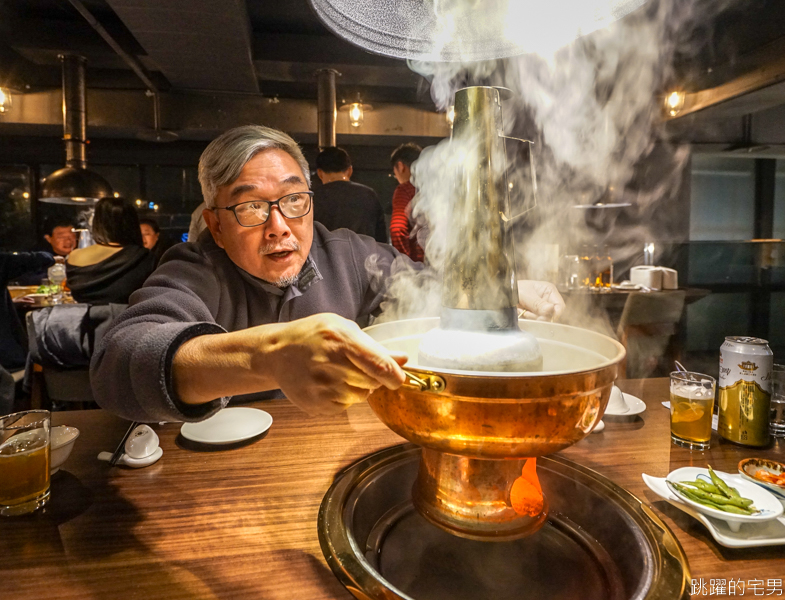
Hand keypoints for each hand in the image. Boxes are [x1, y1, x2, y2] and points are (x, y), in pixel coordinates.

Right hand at [264, 313, 407, 414]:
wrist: (277, 353)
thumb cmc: (313, 336)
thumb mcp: (343, 329)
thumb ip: (374, 346)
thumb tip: (403, 359)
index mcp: (340, 340)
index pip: (379, 365)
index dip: (394, 375)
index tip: (398, 378)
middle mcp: (330, 364)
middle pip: (373, 383)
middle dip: (373, 377)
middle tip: (356, 366)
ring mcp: (321, 387)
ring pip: (361, 396)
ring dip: (358, 387)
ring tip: (338, 372)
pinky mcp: (316, 404)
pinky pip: (345, 406)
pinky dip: (343, 397)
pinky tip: (327, 383)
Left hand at [517, 280, 564, 321]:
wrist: (503, 292)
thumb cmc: (515, 288)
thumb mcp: (526, 294)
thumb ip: (538, 303)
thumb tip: (550, 309)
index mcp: (549, 291)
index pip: (559, 305)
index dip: (555, 313)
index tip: (545, 317)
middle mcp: (547, 300)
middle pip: (552, 315)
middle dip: (541, 316)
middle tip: (528, 313)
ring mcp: (541, 308)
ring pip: (543, 320)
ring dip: (532, 317)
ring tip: (523, 311)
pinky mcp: (534, 314)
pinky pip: (535, 321)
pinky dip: (528, 319)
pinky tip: (521, 312)